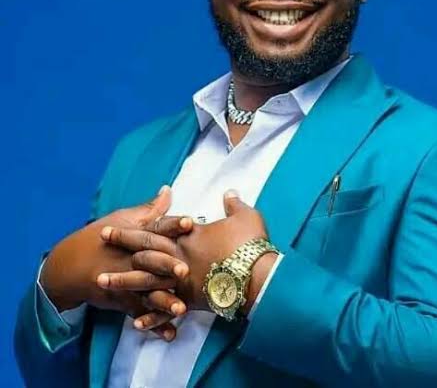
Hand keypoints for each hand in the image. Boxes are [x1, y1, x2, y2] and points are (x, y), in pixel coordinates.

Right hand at [40, 186, 191, 340]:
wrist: (69, 265)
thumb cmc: (102, 237)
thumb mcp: (124, 219)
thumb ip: (151, 209)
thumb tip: (169, 190)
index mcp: (135, 236)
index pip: (156, 228)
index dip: (173, 225)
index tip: (190, 222)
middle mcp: (131, 258)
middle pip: (151, 261)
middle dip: (166, 265)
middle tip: (184, 270)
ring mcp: (125, 280)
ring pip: (147, 291)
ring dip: (163, 301)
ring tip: (181, 309)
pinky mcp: (121, 299)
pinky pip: (139, 313)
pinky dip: (153, 325)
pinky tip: (170, 333)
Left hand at [101, 190, 277, 329]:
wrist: (258, 276)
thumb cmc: (250, 244)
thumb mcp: (245, 216)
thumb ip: (233, 203)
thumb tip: (229, 192)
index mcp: (189, 236)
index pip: (158, 227)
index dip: (137, 225)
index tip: (117, 223)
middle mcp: (179, 257)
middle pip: (145, 250)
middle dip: (122, 244)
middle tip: (102, 240)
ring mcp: (182, 281)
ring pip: (146, 281)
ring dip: (123, 281)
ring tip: (101, 282)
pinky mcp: (190, 301)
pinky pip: (165, 310)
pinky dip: (151, 316)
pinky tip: (135, 322)